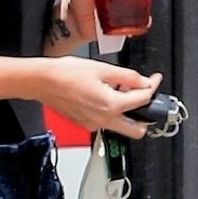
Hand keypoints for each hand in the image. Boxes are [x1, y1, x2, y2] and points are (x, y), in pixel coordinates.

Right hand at [41, 57, 163, 138]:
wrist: (43, 81)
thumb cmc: (66, 73)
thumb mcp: (103, 69)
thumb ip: (128, 77)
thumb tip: (144, 82)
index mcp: (111, 105)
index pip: (143, 100)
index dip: (153, 87)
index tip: (154, 80)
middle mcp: (104, 120)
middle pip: (138, 130)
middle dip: (146, 116)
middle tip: (144, 98)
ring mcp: (94, 125)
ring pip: (121, 127)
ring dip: (127, 113)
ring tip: (119, 92)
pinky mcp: (85, 124)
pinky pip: (105, 122)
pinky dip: (111, 112)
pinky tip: (104, 96)